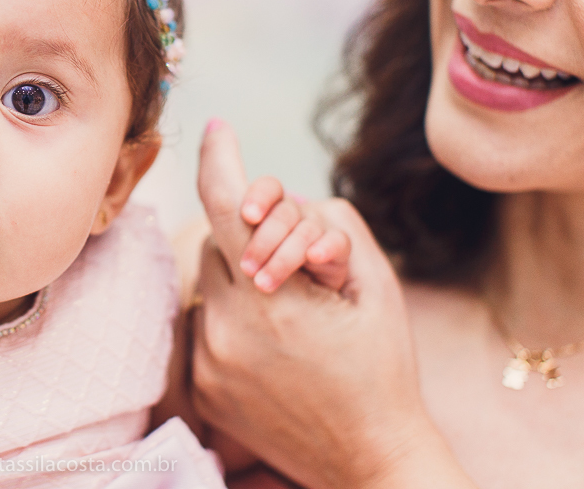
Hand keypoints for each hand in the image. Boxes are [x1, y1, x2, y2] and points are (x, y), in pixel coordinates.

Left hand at [191, 121, 474, 488]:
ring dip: (238, 279)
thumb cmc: (381, 368)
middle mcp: (228, 327)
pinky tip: (271, 346)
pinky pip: (204, 324)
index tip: (219, 128)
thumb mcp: (377, 285)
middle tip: (289, 262)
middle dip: (248, 236)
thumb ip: (332, 226)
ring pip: (208, 283)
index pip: (226, 206)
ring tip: (285, 312)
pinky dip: (231, 319)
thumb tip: (286, 204)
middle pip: (217, 242)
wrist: (368, 459)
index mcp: (274, 296)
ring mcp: (208, 359)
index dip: (219, 159)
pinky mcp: (201, 385)